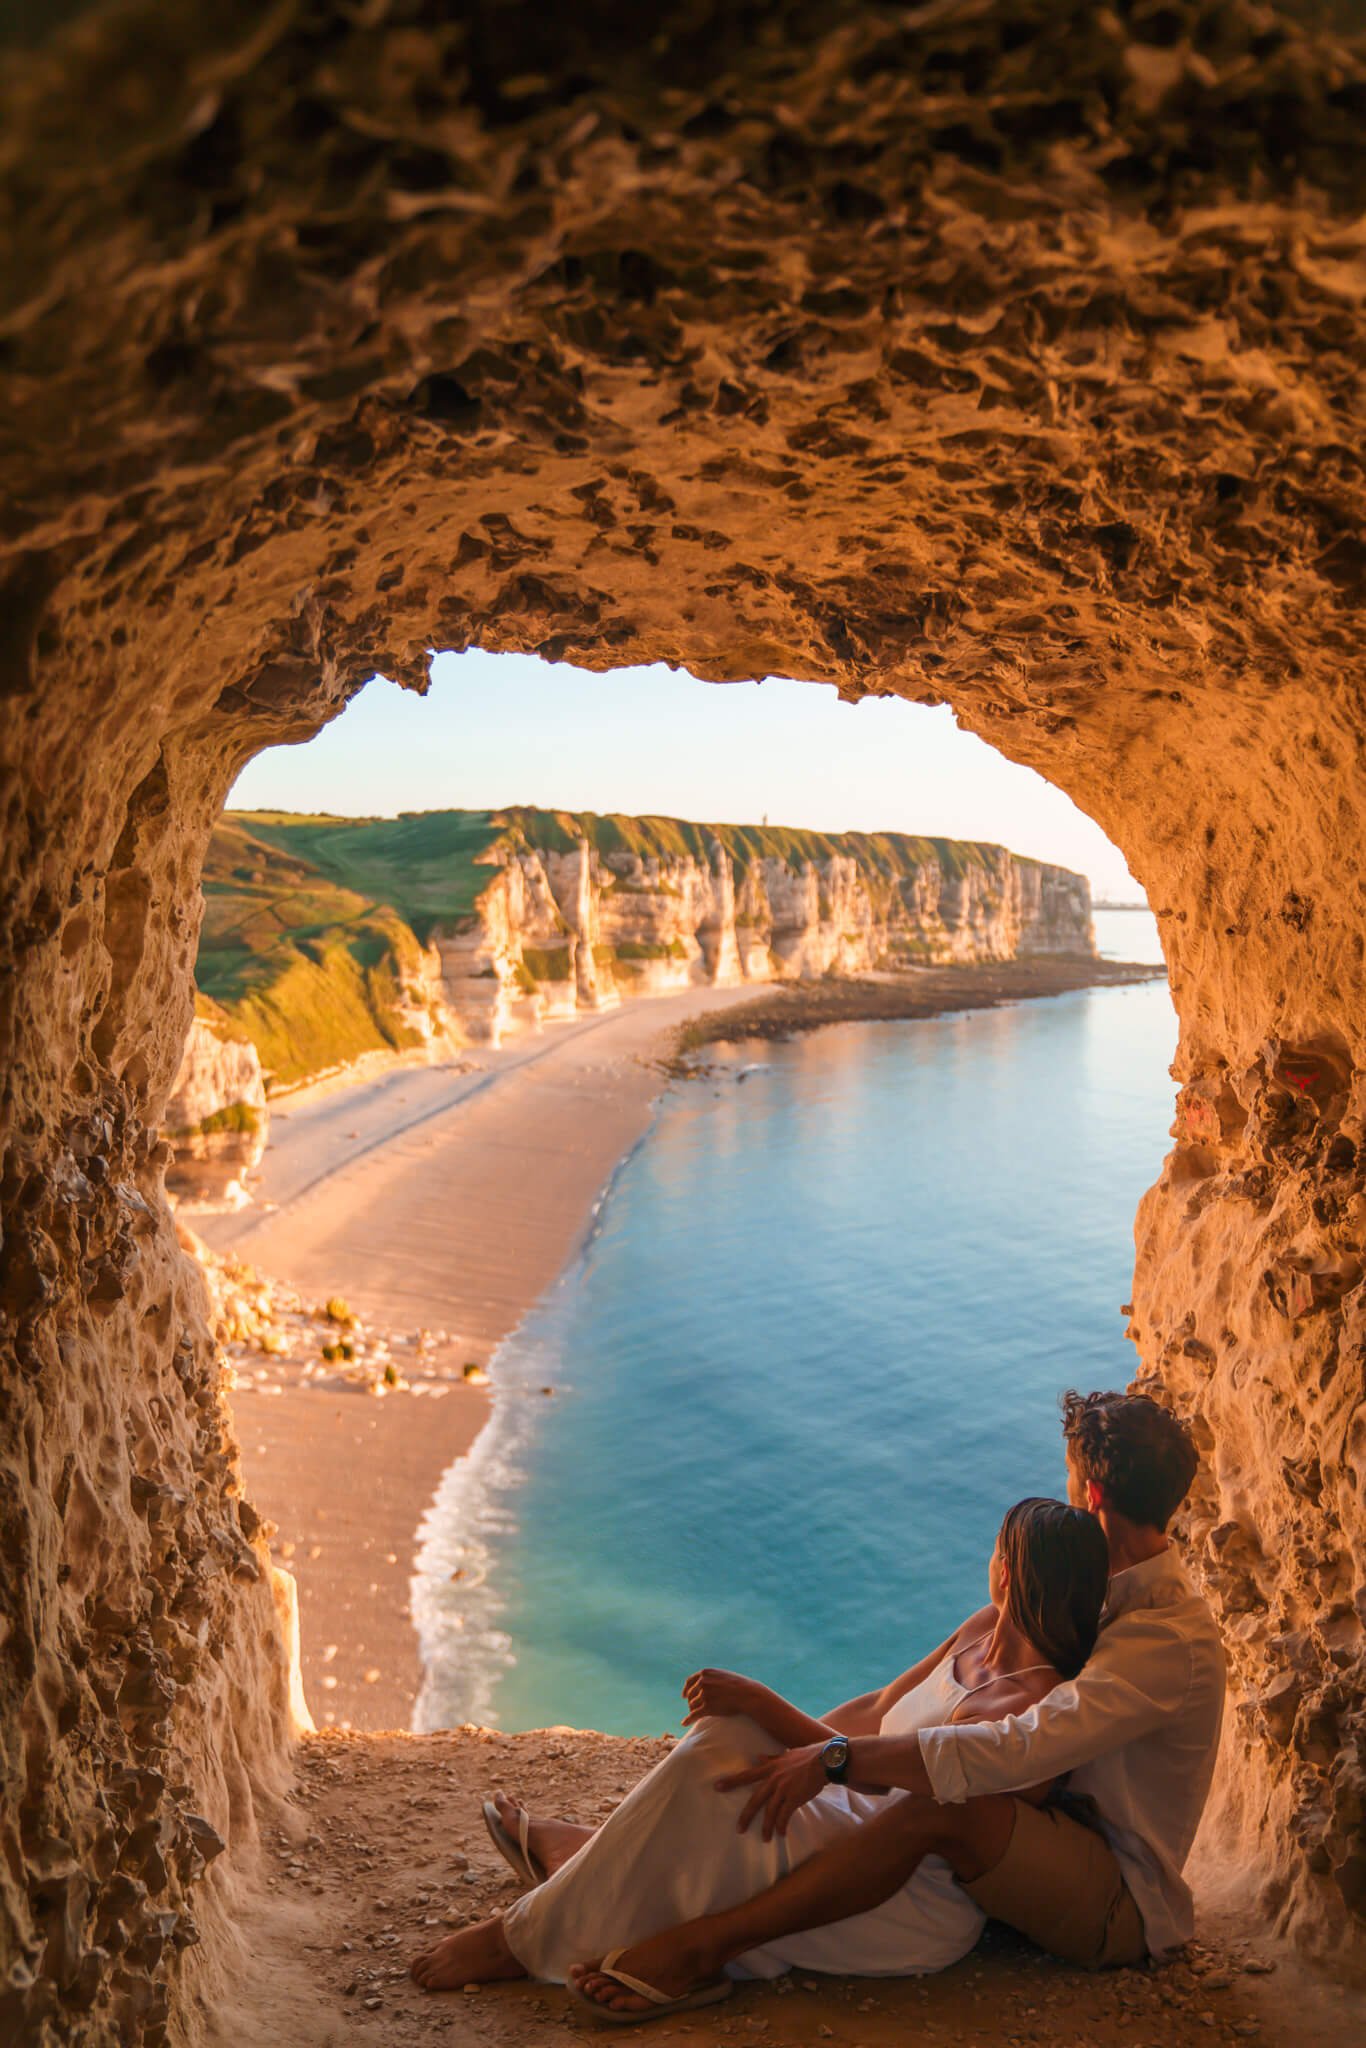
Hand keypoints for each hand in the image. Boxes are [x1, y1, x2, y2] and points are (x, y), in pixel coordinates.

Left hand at [681, 1667, 760, 1725]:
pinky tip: (684, 1723)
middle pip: (690, 1695)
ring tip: (696, 1715)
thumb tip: (703, 1682)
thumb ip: (711, 1678)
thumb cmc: (738, 1686)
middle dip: (691, 1702)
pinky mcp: (707, 1707)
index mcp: (705, 1673)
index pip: (689, 1682)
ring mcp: (704, 1695)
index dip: (686, 1690)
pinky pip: (693, 1715)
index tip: (684, 1696)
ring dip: (693, 1711)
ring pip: (692, 1705)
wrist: (747, 1694)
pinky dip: (688, 1720)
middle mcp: (702, 1682)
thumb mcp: (722, 1675)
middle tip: (693, 1708)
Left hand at [713, 1742, 827, 1838]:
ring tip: (764, 1838)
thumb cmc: (807, 1756)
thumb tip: (758, 1757)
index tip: (717, 1786)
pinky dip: (781, 1826)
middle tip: (739, 1829)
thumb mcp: (786, 1755)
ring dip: (766, 1827)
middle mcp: (774, 1779)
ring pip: (769, 1812)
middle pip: (755, 1800)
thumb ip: (772, 1759)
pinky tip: (781, 1834)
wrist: (824, 1761)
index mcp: (770, 1768)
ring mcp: (783, 1789)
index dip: (731, 1781)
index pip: (747, 1775)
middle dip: (746, 1816)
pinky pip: (784, 1816)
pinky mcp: (794, 1798)